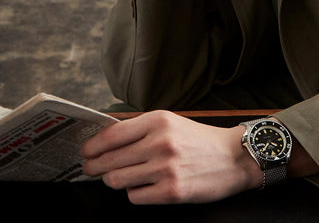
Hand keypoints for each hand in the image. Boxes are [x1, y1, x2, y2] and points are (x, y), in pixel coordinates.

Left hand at [82, 110, 262, 204]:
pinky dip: (134, 193)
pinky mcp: (171, 192)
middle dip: (95, 166)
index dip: (92, 146)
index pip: (111, 135)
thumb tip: (106, 139)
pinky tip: (142, 186)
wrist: (233, 157)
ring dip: (114, 180)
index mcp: (157, 121)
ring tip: (117, 177)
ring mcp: (165, 169)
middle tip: (91, 168)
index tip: (85, 151)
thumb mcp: (169, 121)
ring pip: (118, 180)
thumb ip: (139, 128)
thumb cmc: (198, 139)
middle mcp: (159, 143)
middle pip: (110, 160)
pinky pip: (135, 197)